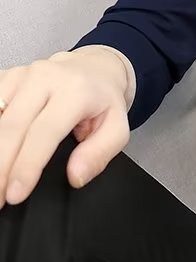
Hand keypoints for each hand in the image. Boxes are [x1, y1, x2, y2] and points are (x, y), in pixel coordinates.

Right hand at [0, 46, 131, 207]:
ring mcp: (21, 75)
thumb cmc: (103, 100)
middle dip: (0, 167)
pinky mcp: (6, 77)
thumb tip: (76, 176)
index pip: (45, 132)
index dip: (27, 166)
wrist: (94, 67)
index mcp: (75, 91)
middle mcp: (45, 78)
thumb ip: (99, 153)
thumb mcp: (118, 128)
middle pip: (12, 127)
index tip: (15, 194)